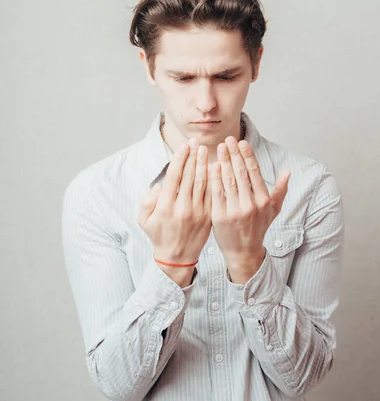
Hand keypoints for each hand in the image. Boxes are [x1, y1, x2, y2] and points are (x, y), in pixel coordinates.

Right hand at [138, 139, 210, 285]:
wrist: (177, 257)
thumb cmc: (159, 235)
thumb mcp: (144, 220)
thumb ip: (147, 201)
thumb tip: (159, 184)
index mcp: (165, 206)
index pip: (174, 176)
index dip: (180, 159)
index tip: (184, 146)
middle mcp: (182, 208)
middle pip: (190, 176)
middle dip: (193, 157)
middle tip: (196, 143)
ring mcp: (198, 212)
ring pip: (202, 183)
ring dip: (204, 165)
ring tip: (205, 151)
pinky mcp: (209, 216)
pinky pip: (212, 194)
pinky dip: (214, 180)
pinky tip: (215, 168)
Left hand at [209, 136, 290, 283]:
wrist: (243, 252)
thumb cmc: (258, 228)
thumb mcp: (273, 211)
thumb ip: (280, 190)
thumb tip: (288, 172)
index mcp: (264, 200)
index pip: (254, 172)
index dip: (248, 155)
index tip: (242, 142)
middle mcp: (251, 204)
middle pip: (241, 173)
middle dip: (234, 154)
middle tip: (228, 140)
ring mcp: (235, 210)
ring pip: (228, 180)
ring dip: (223, 161)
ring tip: (219, 148)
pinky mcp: (220, 216)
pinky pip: (216, 192)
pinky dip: (214, 177)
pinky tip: (212, 166)